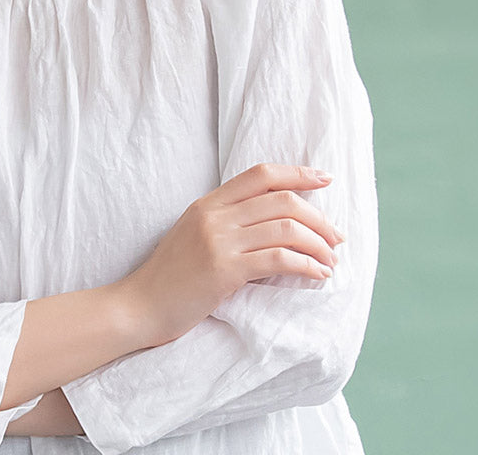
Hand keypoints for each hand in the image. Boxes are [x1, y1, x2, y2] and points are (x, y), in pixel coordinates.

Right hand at [116, 163, 344, 347]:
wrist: (140, 305)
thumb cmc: (171, 276)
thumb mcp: (195, 235)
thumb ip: (227, 223)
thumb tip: (275, 224)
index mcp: (208, 202)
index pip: (260, 173)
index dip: (297, 172)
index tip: (325, 177)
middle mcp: (215, 215)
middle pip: (282, 200)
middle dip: (318, 217)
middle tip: (336, 237)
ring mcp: (219, 240)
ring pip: (286, 227)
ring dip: (318, 243)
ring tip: (331, 260)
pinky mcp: (224, 269)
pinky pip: (279, 258)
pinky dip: (307, 265)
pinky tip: (318, 274)